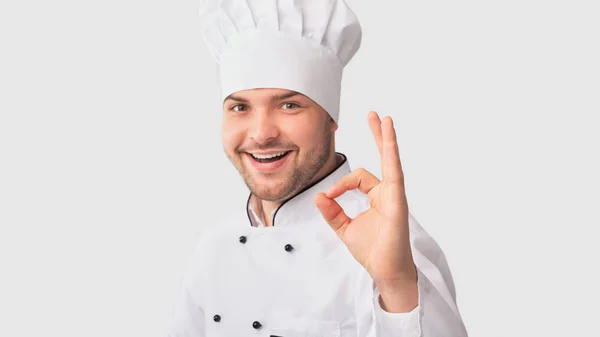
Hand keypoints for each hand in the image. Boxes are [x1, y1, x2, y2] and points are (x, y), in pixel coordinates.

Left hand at [314, 111, 416, 293]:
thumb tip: (318, 195)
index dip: (341, 183)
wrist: (384, 270)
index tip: (329, 197)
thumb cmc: (372, 250)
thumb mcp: (344, 228)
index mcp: (377, 196)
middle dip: (378, 136)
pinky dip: (391, 157)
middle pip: (383, 157)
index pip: (358, 177)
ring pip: (390, 161)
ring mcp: (394, 195)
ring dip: (387, 139)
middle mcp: (388, 192)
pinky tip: (389, 141)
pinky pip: (394, 174)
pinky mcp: (397, 202)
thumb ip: (332, 211)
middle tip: (375, 115)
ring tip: (385, 119)